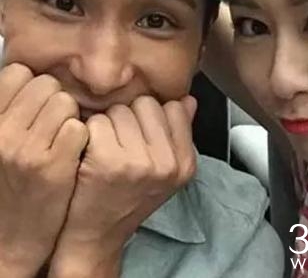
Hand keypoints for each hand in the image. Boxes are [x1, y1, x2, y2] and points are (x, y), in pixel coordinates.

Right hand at [0, 64, 87, 276]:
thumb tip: (32, 75)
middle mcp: (0, 132)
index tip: (36, 105)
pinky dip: (81, 137)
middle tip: (52, 125)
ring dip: (70, 117)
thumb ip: (9, 109)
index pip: (18, 72)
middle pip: (47, 84)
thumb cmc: (7, 181)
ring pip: (66, 102)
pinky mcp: (53, 165)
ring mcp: (26, 149)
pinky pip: (79, 127)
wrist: (11, 237)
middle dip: (55, 99)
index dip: (33, 86)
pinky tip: (72, 152)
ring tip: (62, 138)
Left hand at [49, 95, 196, 274]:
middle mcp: (167, 164)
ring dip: (108, 123)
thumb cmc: (128, 198)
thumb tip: (188, 100)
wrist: (96, 236)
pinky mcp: (107, 161)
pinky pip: (98, 122)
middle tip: (122, 142)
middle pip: (145, 104)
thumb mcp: (165, 170)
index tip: (143, 134)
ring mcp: (138, 163)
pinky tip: (90, 152)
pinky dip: (89, 132)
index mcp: (185, 164)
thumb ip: (179, 132)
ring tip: (106, 148)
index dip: (153, 116)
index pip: (174, 107)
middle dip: (130, 116)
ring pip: (120, 110)